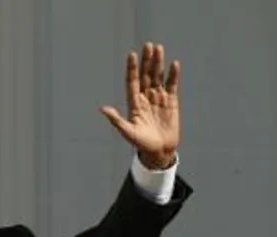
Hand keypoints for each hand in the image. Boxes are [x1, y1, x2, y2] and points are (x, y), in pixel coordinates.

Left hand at [99, 42, 180, 169]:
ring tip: (158, 48)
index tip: (132, 54)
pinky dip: (173, 75)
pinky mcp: (171, 101)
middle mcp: (145, 97)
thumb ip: (116, 120)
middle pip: (145, 75)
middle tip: (147, 45)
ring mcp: (158, 98)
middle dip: (146, 61)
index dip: (132, 68)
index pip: (132, 81)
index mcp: (134, 103)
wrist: (159, 151)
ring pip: (158, 76)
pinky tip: (174, 64)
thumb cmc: (141, 143)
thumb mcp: (127, 132)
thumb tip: (102, 109)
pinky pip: (172, 85)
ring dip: (158, 63)